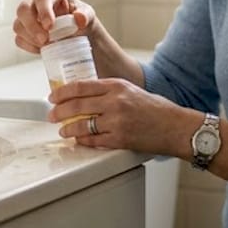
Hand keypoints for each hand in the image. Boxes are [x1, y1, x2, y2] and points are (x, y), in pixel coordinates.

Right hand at [12, 0, 96, 53]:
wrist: (78, 34)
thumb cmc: (80, 19)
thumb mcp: (88, 14)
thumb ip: (85, 15)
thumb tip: (79, 19)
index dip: (44, 11)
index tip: (50, 26)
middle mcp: (34, 1)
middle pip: (23, 10)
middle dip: (32, 26)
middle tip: (45, 40)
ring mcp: (26, 16)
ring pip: (18, 26)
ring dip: (31, 38)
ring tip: (47, 45)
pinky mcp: (24, 31)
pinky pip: (19, 39)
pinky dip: (30, 47)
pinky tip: (42, 49)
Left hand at [48, 77, 188, 154]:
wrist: (176, 126)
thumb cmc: (157, 109)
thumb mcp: (132, 90)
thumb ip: (110, 92)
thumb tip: (85, 97)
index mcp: (117, 86)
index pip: (81, 86)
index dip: (63, 92)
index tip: (54, 97)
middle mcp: (115, 102)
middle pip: (77, 105)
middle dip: (59, 111)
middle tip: (52, 115)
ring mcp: (117, 121)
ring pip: (82, 124)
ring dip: (68, 128)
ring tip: (63, 130)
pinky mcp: (120, 139)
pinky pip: (94, 140)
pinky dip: (83, 141)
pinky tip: (78, 140)